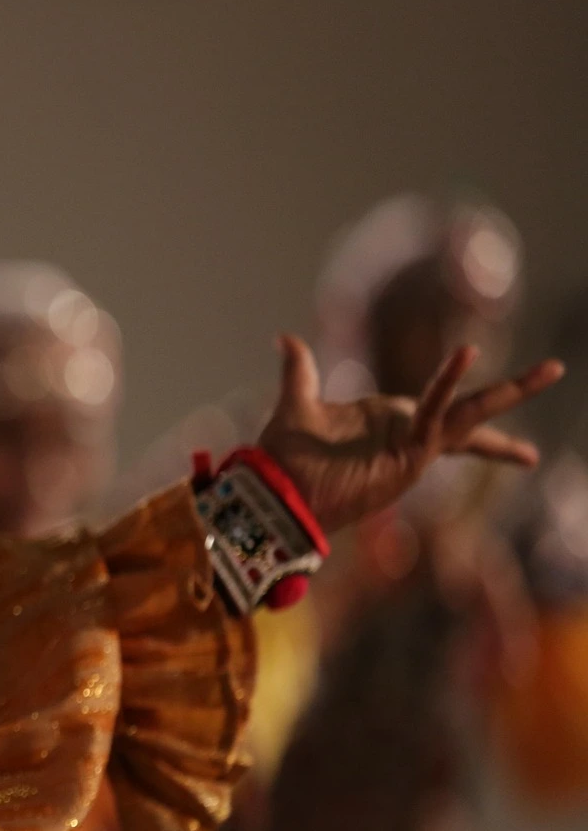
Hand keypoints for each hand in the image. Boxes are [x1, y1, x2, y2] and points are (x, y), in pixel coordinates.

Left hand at [256, 335, 561, 532]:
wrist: (274, 491)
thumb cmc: (285, 457)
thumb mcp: (297, 402)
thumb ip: (300, 371)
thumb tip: (285, 339)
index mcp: (390, 419)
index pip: (440, 404)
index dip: (463, 389)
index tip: (483, 364)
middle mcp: (409, 433)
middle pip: (471, 411)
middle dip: (513, 391)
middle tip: (556, 369)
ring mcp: (413, 449)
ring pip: (469, 415)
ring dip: (508, 391)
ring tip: (551, 370)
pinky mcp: (409, 459)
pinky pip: (434, 418)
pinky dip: (447, 387)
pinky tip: (465, 354)